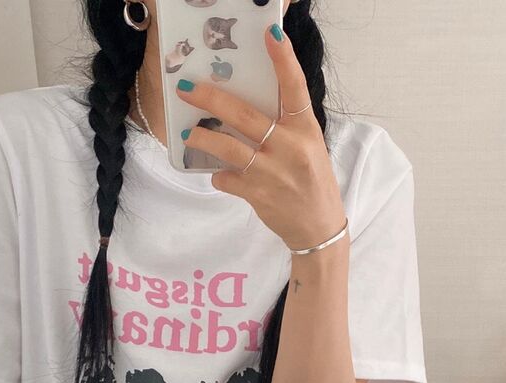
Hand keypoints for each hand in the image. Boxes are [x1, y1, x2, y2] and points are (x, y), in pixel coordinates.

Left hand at [175, 22, 346, 251]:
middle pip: (245, 116)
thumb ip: (284, 124)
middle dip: (212, 100)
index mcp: (306, 129)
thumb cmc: (311, 180)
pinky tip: (218, 174)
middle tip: (187, 88)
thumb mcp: (308, 145)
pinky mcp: (258, 195)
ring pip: (229, 148)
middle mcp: (290, 147)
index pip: (295, 88)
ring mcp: (273, 173)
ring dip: (203, 139)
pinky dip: (219, 175)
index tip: (270, 32)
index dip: (283, 60)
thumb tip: (245, 104)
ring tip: (187, 134)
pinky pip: (227, 179)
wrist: (318, 227)